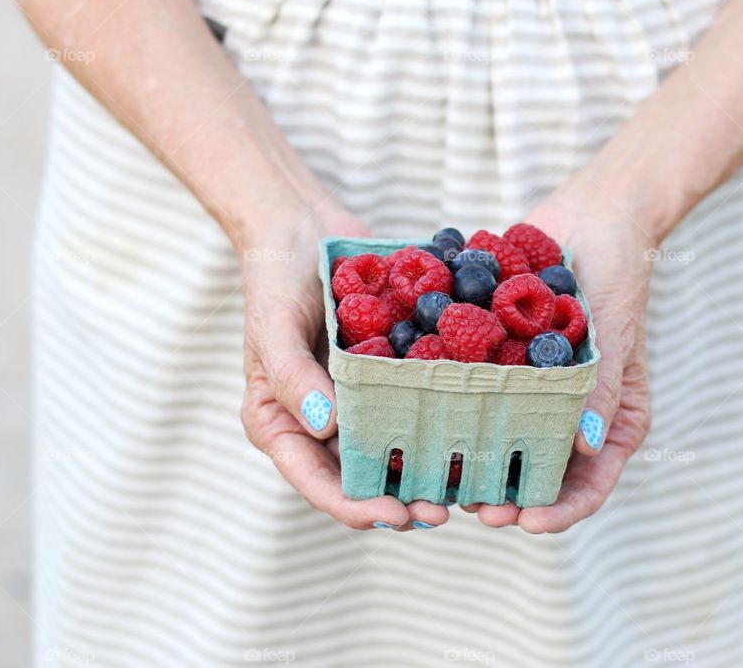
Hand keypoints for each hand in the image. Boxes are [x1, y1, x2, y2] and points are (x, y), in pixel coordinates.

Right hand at [237, 200, 449, 530]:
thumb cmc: (274, 277)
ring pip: (390, 451)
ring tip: (463, 484)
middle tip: (442, 510)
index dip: (356, 507)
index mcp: (281, 423)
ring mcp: (355, 401)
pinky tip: (470, 432)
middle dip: (399, 499)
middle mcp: (319, 422)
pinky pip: (410, 408)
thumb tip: (324, 426)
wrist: (303, 227)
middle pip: (359, 478)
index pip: (317, 481)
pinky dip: (435, 424)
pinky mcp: (384, 376)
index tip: (397, 515)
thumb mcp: (272, 324)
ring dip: (423, 471)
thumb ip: (291, 376)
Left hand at [471, 172, 655, 532]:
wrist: (590, 216)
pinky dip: (457, 412)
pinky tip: (425, 421)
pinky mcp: (503, 362)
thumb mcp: (615, 331)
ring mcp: (533, 390)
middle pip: (540, 474)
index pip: (590, 483)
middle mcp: (569, 412)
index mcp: (609, 418)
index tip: (524, 523)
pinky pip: (480, 396)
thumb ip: (604, 388)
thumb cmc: (617, 271)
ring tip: (442, 477)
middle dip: (508, 495)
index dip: (559, 511)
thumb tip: (585, 445)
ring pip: (504, 442)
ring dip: (475, 462)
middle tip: (472, 504)